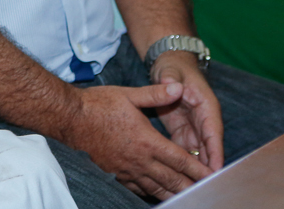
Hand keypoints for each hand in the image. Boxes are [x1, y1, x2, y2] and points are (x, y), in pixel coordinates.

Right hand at [62, 80, 213, 198]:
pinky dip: (151, 193)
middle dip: (192, 187)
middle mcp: (140, 159)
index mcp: (147, 140)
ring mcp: (127, 169)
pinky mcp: (115, 173)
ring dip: (174, 193)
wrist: (70, 118)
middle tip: (207, 192)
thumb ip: (156, 94)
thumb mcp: (129, 95)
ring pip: (156, 187)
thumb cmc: (98, 104)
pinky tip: (157, 193)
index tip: (212, 176)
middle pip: (172, 179)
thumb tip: (178, 87)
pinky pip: (138, 188)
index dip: (199, 170)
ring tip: (188, 197)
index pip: (180, 159)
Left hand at [150, 50, 222, 174]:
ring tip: (192, 185)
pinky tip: (179, 176)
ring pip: (198, 152)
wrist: (168, 66)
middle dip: (207, 166)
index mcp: (206, 106)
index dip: (215, 151)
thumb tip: (169, 84)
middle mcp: (203, 120)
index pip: (213, 132)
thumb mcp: (170, 70)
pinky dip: (183, 163)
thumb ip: (170, 78)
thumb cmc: (173, 68)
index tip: (215, 169)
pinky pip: (185, 150)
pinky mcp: (182, 131)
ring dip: (196, 168)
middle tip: (204, 185)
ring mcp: (193, 127)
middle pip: (208, 147)